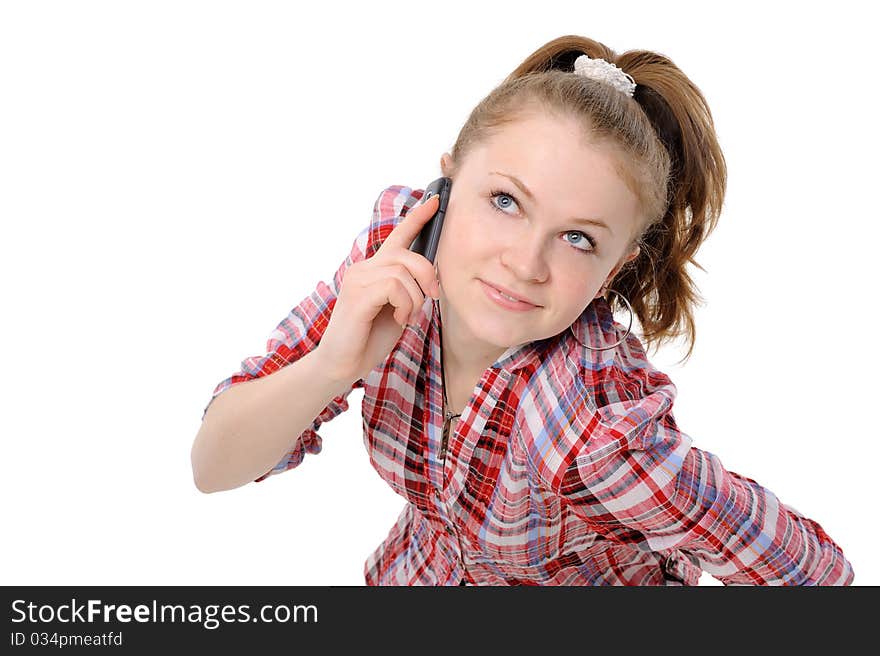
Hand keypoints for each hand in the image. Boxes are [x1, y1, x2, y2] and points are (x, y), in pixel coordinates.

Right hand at [315, 194, 440, 383]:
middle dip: (427, 277)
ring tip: (405, 317)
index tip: (436, 201)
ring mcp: (358, 280)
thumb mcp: (397, 309)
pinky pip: (394, 287)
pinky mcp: (357, 295)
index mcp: (373, 270)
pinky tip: (397, 319)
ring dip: (415, 299)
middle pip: (408, 255)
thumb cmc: (368, 339)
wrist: (341, 364)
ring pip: (404, 272)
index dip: (418, 218)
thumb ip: (409, 289)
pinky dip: (405, 306)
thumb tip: (430, 278)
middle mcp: (363, 269)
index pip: (397, 236)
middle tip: (430, 300)